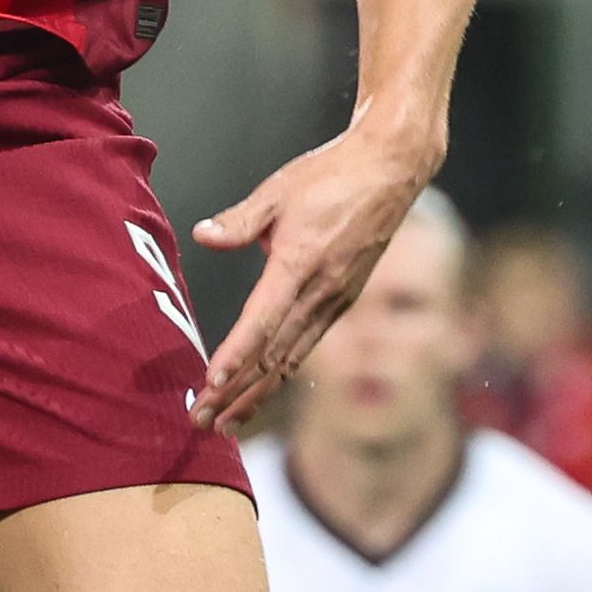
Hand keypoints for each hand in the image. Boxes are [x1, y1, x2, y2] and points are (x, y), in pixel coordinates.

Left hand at [186, 124, 434, 430]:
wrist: (390, 170)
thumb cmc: (331, 175)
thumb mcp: (277, 190)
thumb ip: (238, 221)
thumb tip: (203, 237)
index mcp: (300, 263)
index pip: (261, 321)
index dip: (235, 356)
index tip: (211, 384)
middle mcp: (321, 292)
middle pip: (273, 356)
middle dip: (236, 393)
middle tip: (201, 421)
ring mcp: (336, 301)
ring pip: (291, 359)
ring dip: (257, 394)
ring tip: (227, 421)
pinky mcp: (343, 300)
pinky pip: (307, 345)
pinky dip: (281, 372)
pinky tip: (263, 386)